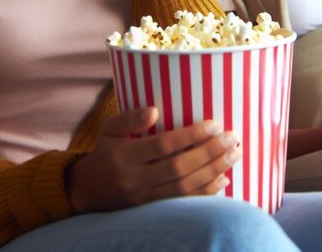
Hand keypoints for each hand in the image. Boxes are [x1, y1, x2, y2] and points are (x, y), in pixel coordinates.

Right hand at [67, 107, 240, 212]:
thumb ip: (130, 118)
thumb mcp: (109, 129)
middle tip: (232, 138)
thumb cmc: (105, 152)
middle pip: (179, 169)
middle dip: (209, 153)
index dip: (191, 136)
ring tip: (234, 155)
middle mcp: (136, 180)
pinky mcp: (153, 211)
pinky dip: (206, 193)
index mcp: (125, 156)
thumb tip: (154, 110)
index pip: (164, 146)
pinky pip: (183, 204)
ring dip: (213, 172)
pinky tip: (223, 180)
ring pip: (185, 189)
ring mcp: (145, 199)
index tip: (215, 125)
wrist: (87, 192)